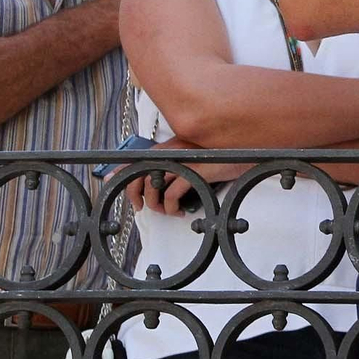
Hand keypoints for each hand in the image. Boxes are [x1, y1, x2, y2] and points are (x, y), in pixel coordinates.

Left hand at [121, 139, 250, 216]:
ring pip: (153, 184)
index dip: (120, 171)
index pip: (137, 157)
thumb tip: (159, 183)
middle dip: (134, 193)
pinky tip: (178, 212)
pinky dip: (172, 207)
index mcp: (172, 146)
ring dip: (156, 204)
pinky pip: (173, 194)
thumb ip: (176, 166)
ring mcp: (185, 160)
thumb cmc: (223, 158)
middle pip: (139, 172)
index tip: (108, 181)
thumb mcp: (196, 159)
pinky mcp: (196, 171)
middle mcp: (174, 150)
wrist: (250, 153)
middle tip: (139, 207)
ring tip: (167, 211)